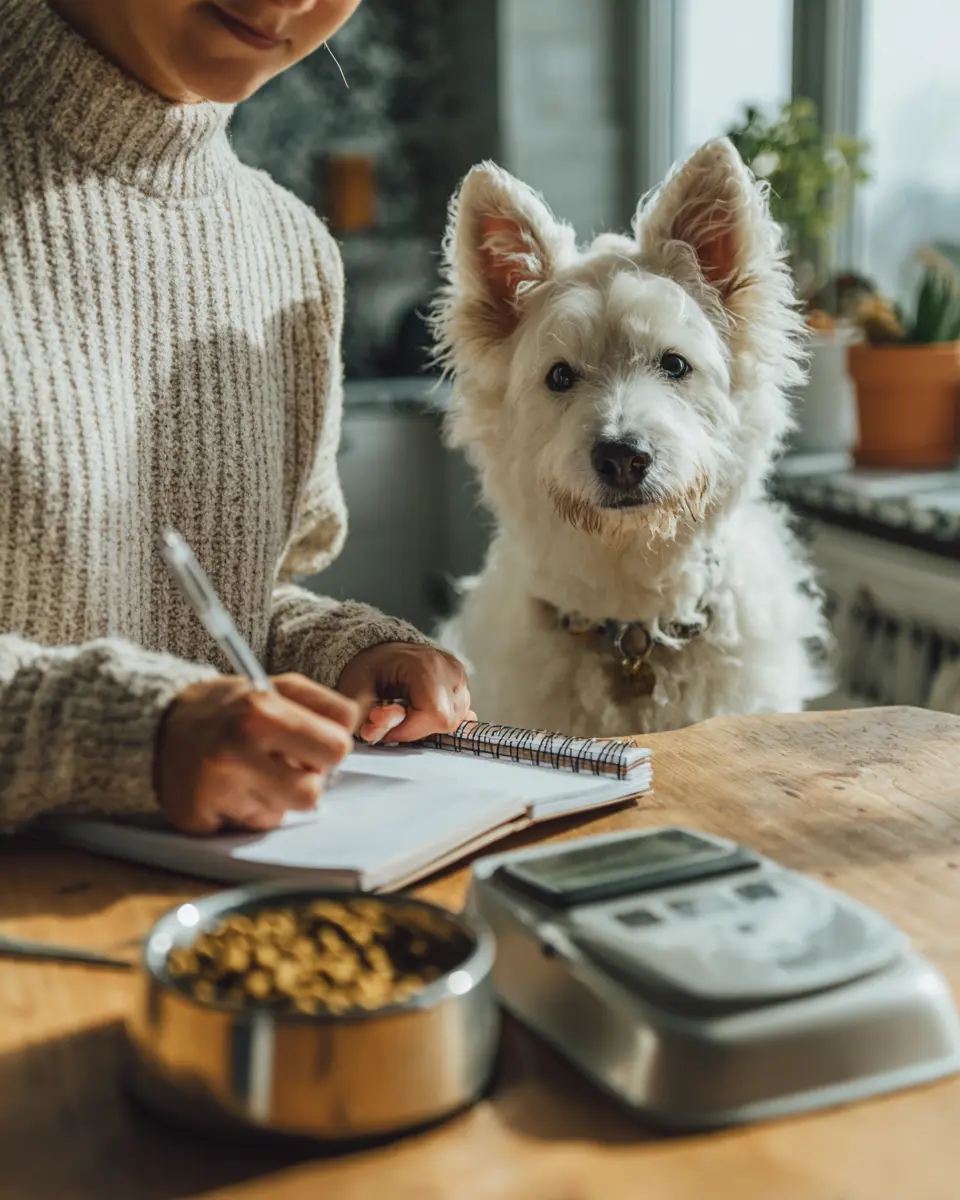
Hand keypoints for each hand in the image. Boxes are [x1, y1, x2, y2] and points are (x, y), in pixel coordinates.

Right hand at [156, 674, 357, 833]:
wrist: (158, 728)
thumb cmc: (231, 709)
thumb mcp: (276, 686)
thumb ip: (323, 705)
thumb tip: (353, 735)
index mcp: (261, 710)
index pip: (338, 747)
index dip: (330, 746)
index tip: (314, 742)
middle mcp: (236, 750)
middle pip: (312, 793)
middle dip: (306, 779)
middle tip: (284, 763)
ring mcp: (215, 788)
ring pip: (282, 814)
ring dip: (276, 798)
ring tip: (252, 773)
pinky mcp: (198, 817)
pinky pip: (250, 828)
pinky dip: (247, 812)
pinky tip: (230, 790)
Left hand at [337, 642, 474, 743]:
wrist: (380, 654)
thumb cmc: (369, 670)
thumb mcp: (355, 692)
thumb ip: (363, 717)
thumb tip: (375, 734)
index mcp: (427, 665)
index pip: (435, 715)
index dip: (409, 730)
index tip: (388, 726)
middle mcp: (450, 669)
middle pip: (446, 721)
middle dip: (417, 728)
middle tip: (395, 717)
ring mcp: (460, 677)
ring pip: (454, 720)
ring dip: (426, 724)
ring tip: (406, 711)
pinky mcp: (463, 685)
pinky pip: (459, 715)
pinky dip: (438, 719)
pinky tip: (421, 710)